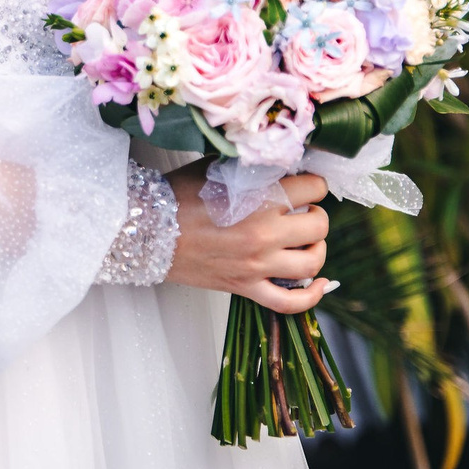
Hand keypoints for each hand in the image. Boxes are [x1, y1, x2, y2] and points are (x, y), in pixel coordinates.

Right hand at [160, 169, 335, 314]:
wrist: (148, 230)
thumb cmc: (180, 195)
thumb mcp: (221, 166)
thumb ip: (257, 167)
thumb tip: (286, 165)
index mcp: (262, 198)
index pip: (315, 188)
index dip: (313, 183)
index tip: (304, 184)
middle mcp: (265, 234)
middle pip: (319, 225)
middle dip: (315, 214)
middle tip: (301, 210)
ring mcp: (257, 265)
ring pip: (312, 262)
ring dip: (315, 248)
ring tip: (304, 239)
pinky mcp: (246, 287)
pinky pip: (289, 302)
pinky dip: (311, 295)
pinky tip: (320, 283)